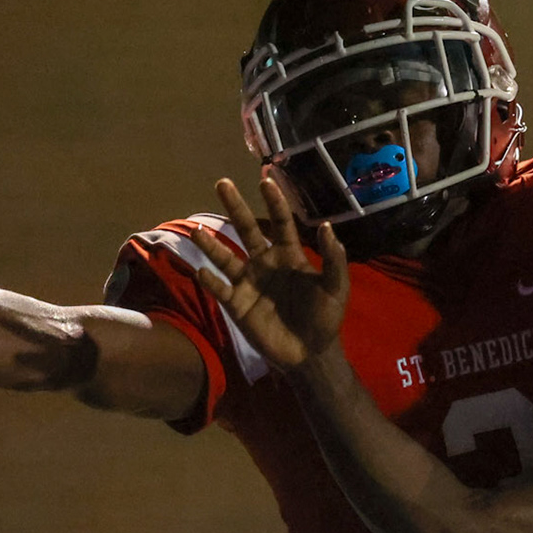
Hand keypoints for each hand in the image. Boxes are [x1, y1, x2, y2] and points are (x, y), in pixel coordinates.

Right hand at [190, 172, 349, 371]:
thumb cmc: (325, 317)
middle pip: (246, 230)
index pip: (280, 222)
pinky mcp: (238, 305)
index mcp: (289, 255)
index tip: (265, 179)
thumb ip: (333, 258)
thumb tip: (327, 226)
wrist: (311, 354)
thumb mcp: (336, 287)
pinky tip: (201, 270)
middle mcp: (265, 263)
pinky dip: (210, 280)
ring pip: (226, 257)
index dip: (274, 201)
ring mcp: (249, 283)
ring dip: (211, 244)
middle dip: (235, 207)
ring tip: (196, 230)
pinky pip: (220, 289)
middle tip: (222, 183)